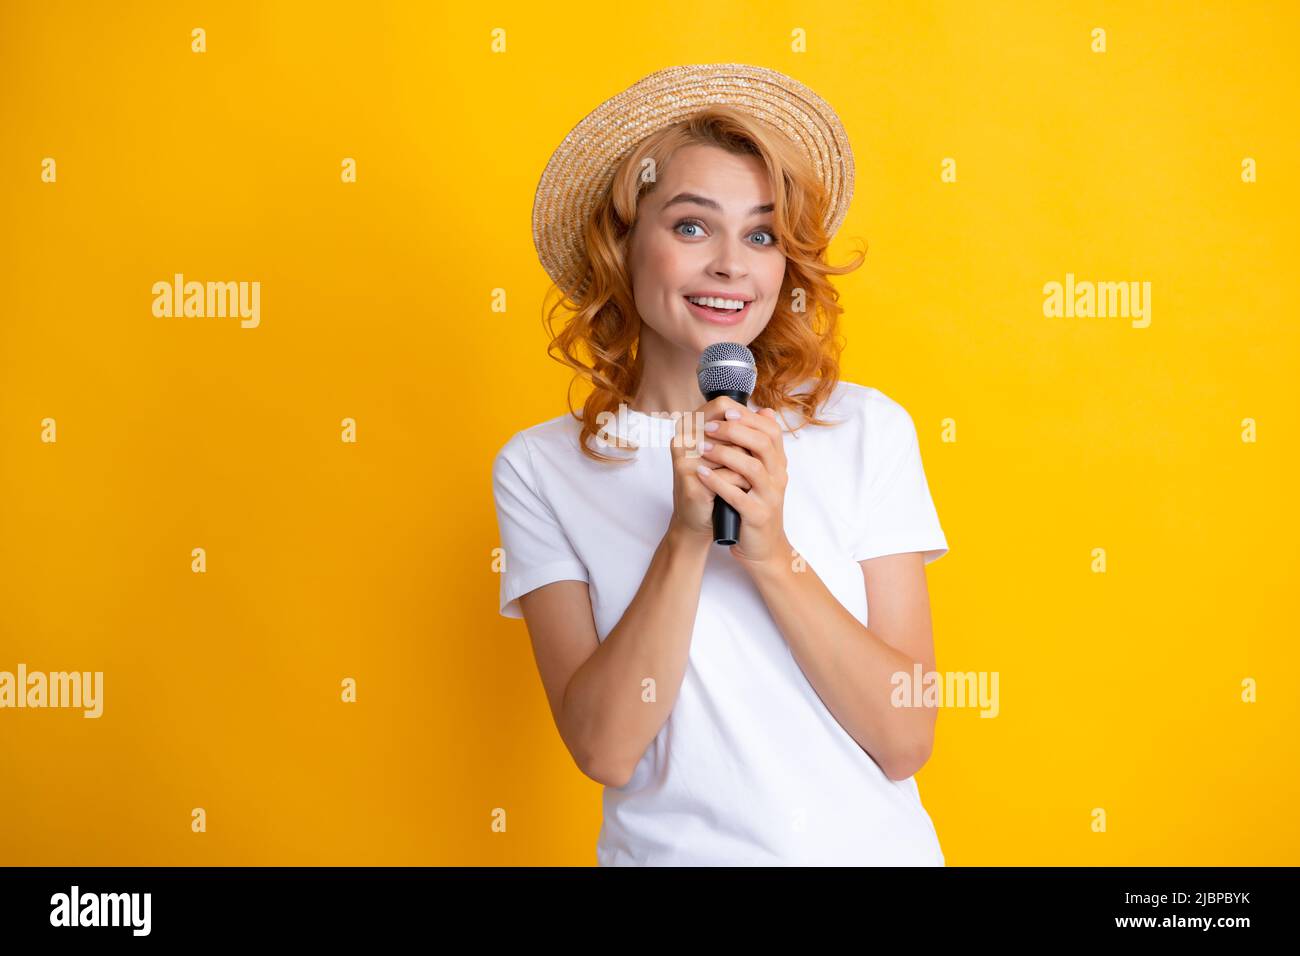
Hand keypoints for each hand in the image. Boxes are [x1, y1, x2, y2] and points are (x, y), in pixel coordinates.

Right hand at [668, 396, 755, 540]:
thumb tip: (769, 411)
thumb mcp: (733, 453)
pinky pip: (728, 475)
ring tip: (746, 480)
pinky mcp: (690, 479)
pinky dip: (741, 484)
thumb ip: (747, 431)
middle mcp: (683, 437)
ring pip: (734, 451)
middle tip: (755, 462)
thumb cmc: (715, 484)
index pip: (722, 404)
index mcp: (690, 425)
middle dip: (749, 447)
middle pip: (731, 428)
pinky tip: (740, 492)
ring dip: (747, 467)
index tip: (758, 434)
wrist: (701, 519)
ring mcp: (684, 457)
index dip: (745, 417)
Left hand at [693, 400, 792, 567]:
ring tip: (702, 448)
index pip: (771, 430)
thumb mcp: (759, 473)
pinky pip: (738, 496)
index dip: (749, 417)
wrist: (763, 548)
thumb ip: (758, 445)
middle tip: (708, 427)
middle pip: (763, 443)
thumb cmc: (754, 505)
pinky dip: (718, 483)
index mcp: (778, 464)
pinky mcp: (757, 516)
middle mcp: (778, 477)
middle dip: (734, 431)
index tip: (724, 411)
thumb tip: (764, 411)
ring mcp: (769, 497)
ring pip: (752, 468)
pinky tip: (701, 474)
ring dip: (724, 454)